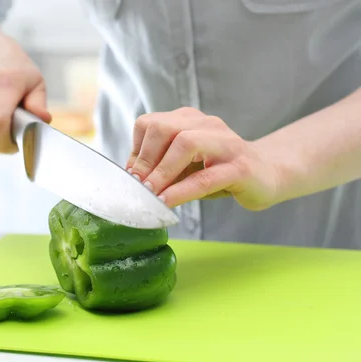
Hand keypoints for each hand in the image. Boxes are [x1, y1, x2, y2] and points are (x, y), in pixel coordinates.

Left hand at [125, 107, 280, 210]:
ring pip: (185, 145)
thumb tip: (131, 178)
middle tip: (138, 186)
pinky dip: (181, 191)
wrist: (268, 175)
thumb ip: (161, 167)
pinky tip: (167, 203)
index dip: (136, 150)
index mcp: (189, 120)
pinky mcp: (240, 167)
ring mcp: (225, 143)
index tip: (131, 176)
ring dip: (161, 172)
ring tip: (150, 194)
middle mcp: (207, 124)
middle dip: (145, 159)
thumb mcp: (184, 167)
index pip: (151, 124)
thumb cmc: (218, 172)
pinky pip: (205, 177)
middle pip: (164, 128)